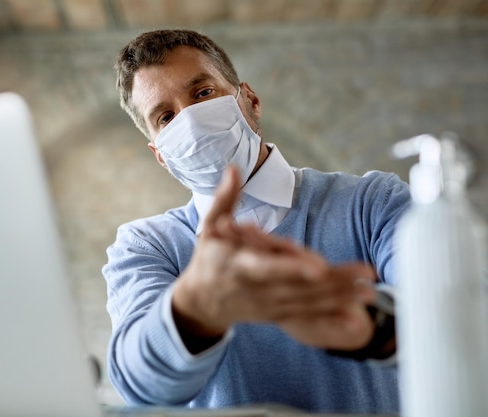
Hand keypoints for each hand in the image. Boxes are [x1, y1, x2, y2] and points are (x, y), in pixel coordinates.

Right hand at [171, 166, 376, 351]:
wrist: (202, 302)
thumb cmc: (208, 259)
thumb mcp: (209, 227)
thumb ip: (224, 199)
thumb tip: (234, 168)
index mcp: (240, 265)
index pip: (269, 267)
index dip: (293, 267)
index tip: (318, 267)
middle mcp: (257, 289)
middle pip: (300, 287)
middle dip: (334, 282)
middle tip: (367, 274)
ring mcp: (269, 305)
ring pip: (309, 303)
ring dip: (341, 298)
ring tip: (371, 291)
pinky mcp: (277, 315)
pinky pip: (308, 318)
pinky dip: (331, 317)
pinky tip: (356, 320)